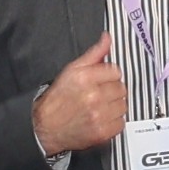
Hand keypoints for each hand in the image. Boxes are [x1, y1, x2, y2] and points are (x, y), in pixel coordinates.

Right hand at [34, 37, 136, 157]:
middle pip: (121, 88)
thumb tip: (107, 38)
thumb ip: (93, 54)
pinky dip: (113, 122)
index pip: (115, 71)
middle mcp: (93, 96)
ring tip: (99, 108)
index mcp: (85, 77)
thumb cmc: (57, 99)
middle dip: (111, 91)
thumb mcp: (72, 70)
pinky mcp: (102, 132)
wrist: (45, 127)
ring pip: (123, 105)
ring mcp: (98, 115)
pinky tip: (101, 119)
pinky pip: (121, 122)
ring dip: (114, 106)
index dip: (108, 76)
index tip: (101, 81)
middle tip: (98, 95)